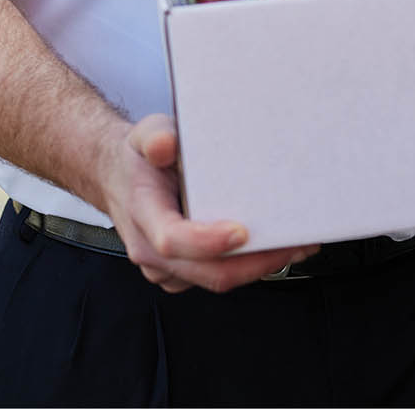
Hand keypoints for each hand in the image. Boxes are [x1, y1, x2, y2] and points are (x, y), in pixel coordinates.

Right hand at [94, 114, 316, 293]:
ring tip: (297, 243)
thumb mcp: (143, 135)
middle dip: (255, 262)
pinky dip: (247, 268)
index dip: (208, 241)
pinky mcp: (181, 274)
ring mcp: (165, 268)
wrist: (117, 179)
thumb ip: (155, 136)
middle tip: (295, 243)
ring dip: (258, 267)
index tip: (241, 231)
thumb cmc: (138, 160)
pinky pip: (216, 279)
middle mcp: (150, 249)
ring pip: (216, 280)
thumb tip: (165, 144)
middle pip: (207, 272)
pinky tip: (273, 248)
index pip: (172, 239)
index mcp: (142, 213)